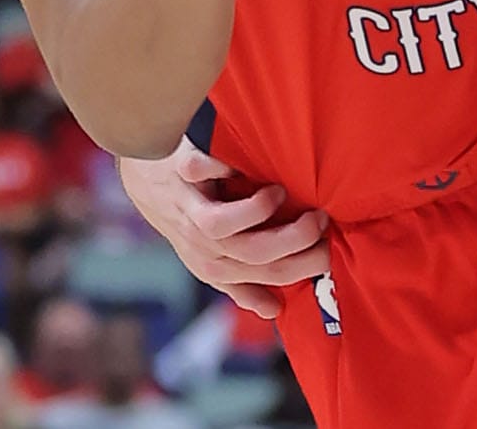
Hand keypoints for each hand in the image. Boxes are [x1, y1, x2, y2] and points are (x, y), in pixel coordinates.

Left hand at [119, 140, 330, 319]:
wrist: (144, 181)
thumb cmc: (189, 219)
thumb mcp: (210, 260)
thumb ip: (244, 284)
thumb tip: (275, 312)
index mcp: (216, 266)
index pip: (270, 275)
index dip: (305, 265)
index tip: (331, 248)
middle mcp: (201, 243)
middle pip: (252, 253)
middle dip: (294, 239)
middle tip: (319, 219)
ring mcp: (188, 208)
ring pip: (219, 226)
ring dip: (255, 211)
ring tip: (278, 193)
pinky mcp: (179, 173)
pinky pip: (197, 171)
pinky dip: (217, 167)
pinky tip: (240, 165)